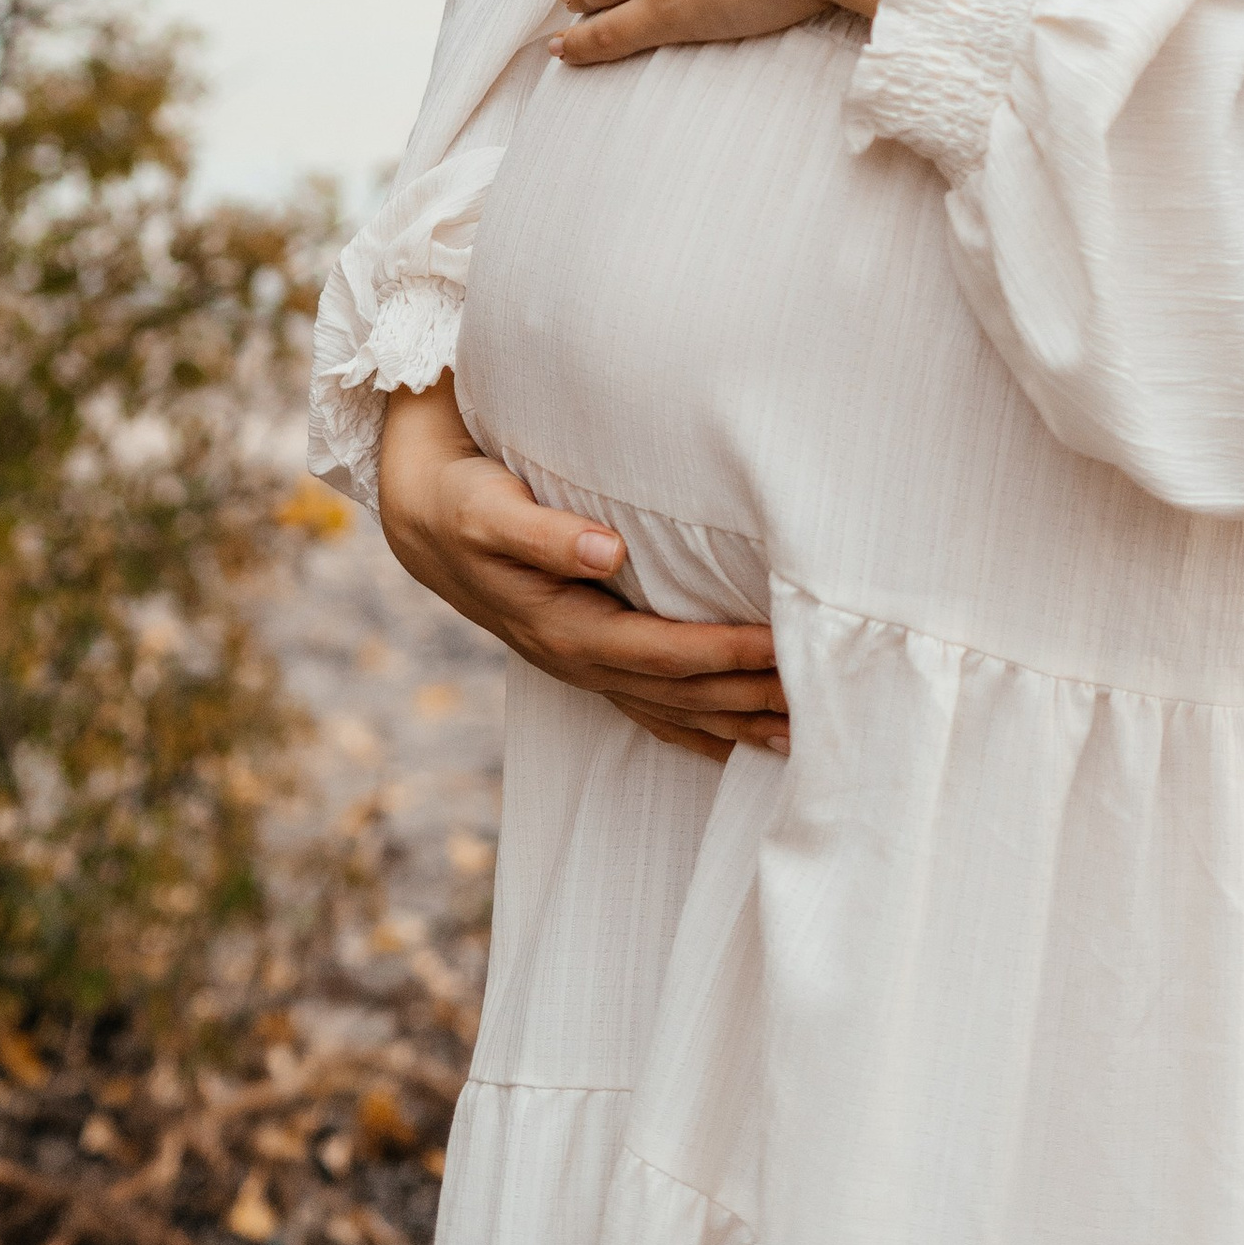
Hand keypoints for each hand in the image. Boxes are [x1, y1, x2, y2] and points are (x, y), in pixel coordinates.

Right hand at [378, 378, 787, 764]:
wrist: (424, 520)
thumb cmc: (464, 504)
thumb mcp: (492, 510)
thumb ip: (548, 535)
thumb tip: (608, 551)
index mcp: (565, 628)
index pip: (661, 652)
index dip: (721, 653)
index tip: (778, 646)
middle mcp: (578, 659)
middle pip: (678, 692)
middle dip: (746, 697)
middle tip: (819, 699)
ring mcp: (582, 665)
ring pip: (671, 707)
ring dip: (733, 721)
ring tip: (799, 736)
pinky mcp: (586, 655)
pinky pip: (651, 706)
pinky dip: (696, 726)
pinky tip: (734, 740)